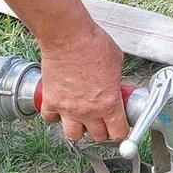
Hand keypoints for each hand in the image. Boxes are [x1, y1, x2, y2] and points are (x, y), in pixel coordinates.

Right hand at [36, 21, 127, 143]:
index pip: (118, 132)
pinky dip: (55, 116)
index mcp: (108, 103)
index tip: (121, 126)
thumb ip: (116, 81)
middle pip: (98, 136)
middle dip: (103, 130)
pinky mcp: (51, 101)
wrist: (67, 36)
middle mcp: (88, 111)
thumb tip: (116, 85)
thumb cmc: (92, 43)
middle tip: (103, 119)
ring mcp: (68, 108)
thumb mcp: (117, 62)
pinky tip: (61, 107)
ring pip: (73, 135)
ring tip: (82, 118)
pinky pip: (51, 119)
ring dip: (79, 129)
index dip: (121, 131)